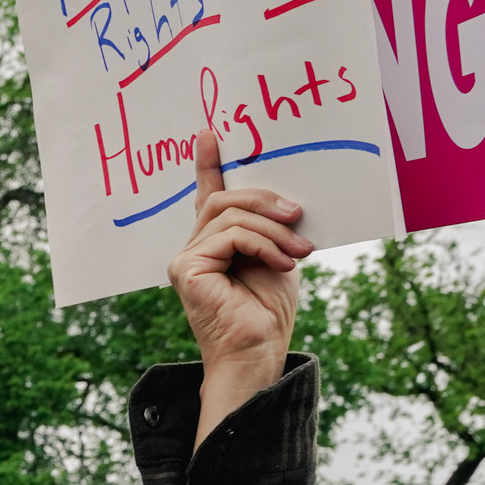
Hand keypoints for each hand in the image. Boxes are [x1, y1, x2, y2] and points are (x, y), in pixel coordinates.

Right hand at [168, 131, 310, 447]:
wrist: (257, 351)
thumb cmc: (268, 311)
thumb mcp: (278, 255)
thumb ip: (270, 227)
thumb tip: (286, 199)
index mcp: (215, 243)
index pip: (209, 196)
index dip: (209, 164)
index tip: (211, 134)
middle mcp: (194, 248)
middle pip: (226, 198)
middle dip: (267, 201)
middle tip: (299, 217)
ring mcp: (186, 258)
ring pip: (232, 214)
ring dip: (274, 229)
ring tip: (299, 251)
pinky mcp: (185, 269)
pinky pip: (230, 235)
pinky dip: (263, 244)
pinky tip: (281, 262)